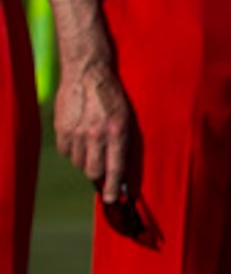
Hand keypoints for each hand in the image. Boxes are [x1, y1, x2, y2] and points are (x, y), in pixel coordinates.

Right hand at [53, 54, 137, 204]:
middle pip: (93, 171)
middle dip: (98, 174)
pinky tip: (79, 135)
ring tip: (91, 141)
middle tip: (101, 167)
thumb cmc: (113, 96)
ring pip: (78, 162)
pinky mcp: (61, 129)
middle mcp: (96, 135)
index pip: (115, 168)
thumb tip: (120, 170)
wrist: (88, 73)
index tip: (113, 199)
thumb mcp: (127, 118)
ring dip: (85, 158)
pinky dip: (72, 149)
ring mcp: (76, 133)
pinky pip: (65, 152)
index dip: (114, 187)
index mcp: (117, 132)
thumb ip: (123, 143)